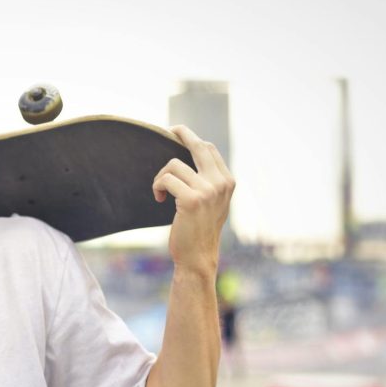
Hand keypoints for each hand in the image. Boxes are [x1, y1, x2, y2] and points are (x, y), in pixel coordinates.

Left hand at [152, 125, 234, 272]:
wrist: (198, 256)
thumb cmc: (200, 230)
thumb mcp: (213, 203)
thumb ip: (210, 182)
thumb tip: (195, 156)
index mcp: (227, 181)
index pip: (209, 149)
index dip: (192, 139)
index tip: (178, 135)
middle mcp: (221, 183)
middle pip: (198, 146)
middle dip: (182, 133)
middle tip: (170, 130)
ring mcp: (208, 190)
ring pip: (174, 164)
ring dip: (161, 177)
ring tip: (161, 191)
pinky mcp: (191, 199)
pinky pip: (166, 179)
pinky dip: (158, 187)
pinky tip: (160, 199)